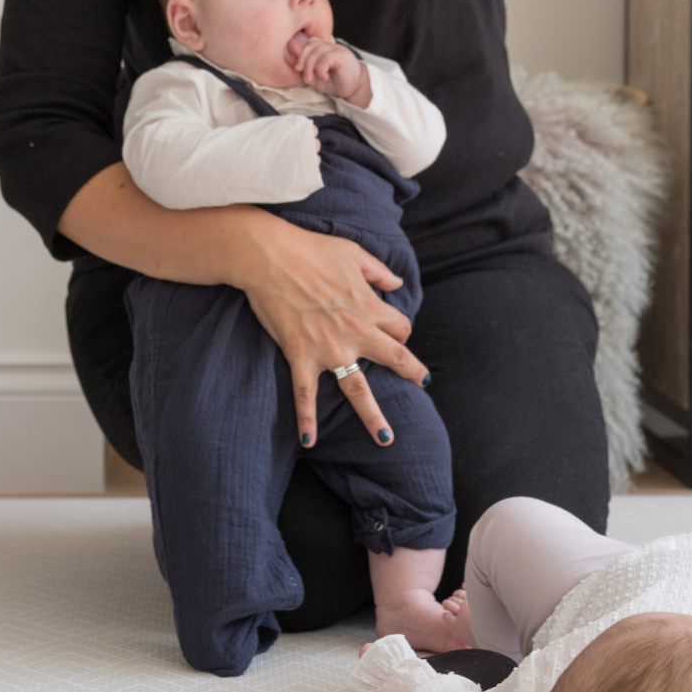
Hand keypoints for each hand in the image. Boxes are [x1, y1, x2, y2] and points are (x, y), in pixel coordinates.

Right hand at [238, 215, 427, 447]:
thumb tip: (398, 282)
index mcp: (369, 307)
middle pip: (394, 359)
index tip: (397, 334)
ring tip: (386, 440)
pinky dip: (307, 420)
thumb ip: (379, 271)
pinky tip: (309, 442)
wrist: (270, 257)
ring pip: (358, 390)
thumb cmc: (312, 250)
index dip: (402, 331)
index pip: (400, 328)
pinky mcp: (300, 356)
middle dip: (411, 373)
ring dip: (374, 417)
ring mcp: (328, 349)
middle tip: (422, 385)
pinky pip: (305, 396)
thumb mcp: (354, 253)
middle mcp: (355, 332)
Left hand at [290, 34, 369, 108]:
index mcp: (322, 48)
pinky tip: (324, 77)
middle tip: (305, 77)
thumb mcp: (314, 76)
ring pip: (316, 52)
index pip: (308, 42)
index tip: (297, 68)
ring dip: (310, 68)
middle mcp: (329, 46)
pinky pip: (325, 58)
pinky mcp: (342, 55)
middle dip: (303, 62)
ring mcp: (336, 49)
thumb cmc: (333, 83)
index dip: (299, 53)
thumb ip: (305, 68)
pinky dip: (320, 69)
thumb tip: (295, 63)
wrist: (352, 90)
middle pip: (310, 46)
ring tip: (311, 79)